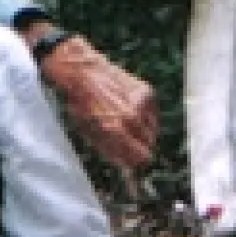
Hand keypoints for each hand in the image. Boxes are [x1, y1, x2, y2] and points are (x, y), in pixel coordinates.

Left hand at [38, 35, 157, 169]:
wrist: (84, 71)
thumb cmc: (81, 102)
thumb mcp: (88, 131)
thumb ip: (109, 150)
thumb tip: (125, 165)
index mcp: (114, 129)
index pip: (139, 158)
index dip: (135, 162)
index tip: (131, 162)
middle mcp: (132, 116)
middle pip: (149, 146)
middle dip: (139, 148)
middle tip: (127, 143)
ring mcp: (142, 103)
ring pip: (153, 132)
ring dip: (142, 133)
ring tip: (126, 124)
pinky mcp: (148, 92)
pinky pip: (154, 116)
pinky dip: (146, 118)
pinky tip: (131, 112)